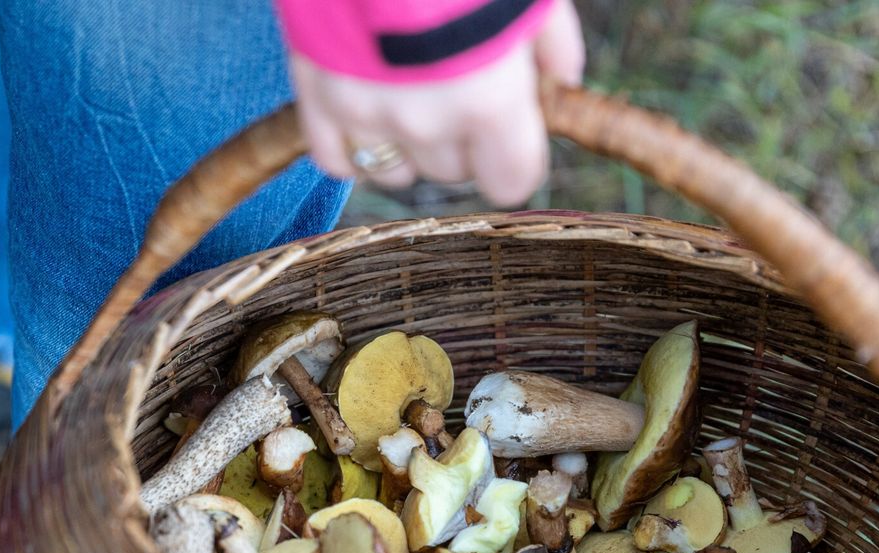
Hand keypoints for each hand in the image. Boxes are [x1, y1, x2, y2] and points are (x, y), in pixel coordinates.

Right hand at [291, 0, 583, 206]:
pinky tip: (365, 113)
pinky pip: (337, 159)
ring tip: (407, 98)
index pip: (510, 181)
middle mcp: (427, 123)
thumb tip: (562, 81)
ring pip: (395, 171)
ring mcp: (365, 114)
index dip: (514, 160)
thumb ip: (552, 45)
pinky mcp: (317, 97)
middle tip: (455, 88)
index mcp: (488, 102)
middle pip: (453, 171)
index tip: (511, 134)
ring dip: (407, 147)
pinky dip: (352, 146)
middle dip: (460, 140)